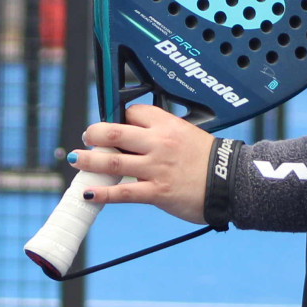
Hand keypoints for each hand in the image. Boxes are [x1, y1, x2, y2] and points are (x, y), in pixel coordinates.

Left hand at [70, 104, 214, 224]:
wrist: (231, 183)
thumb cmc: (210, 160)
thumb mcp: (187, 135)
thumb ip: (162, 135)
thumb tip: (135, 139)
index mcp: (167, 125)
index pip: (133, 113)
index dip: (119, 119)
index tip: (111, 128)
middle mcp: (159, 143)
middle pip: (115, 132)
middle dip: (94, 134)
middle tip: (86, 138)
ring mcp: (156, 168)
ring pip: (114, 161)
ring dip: (89, 160)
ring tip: (75, 160)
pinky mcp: (157, 192)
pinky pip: (124, 192)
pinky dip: (103, 193)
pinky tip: (89, 193)